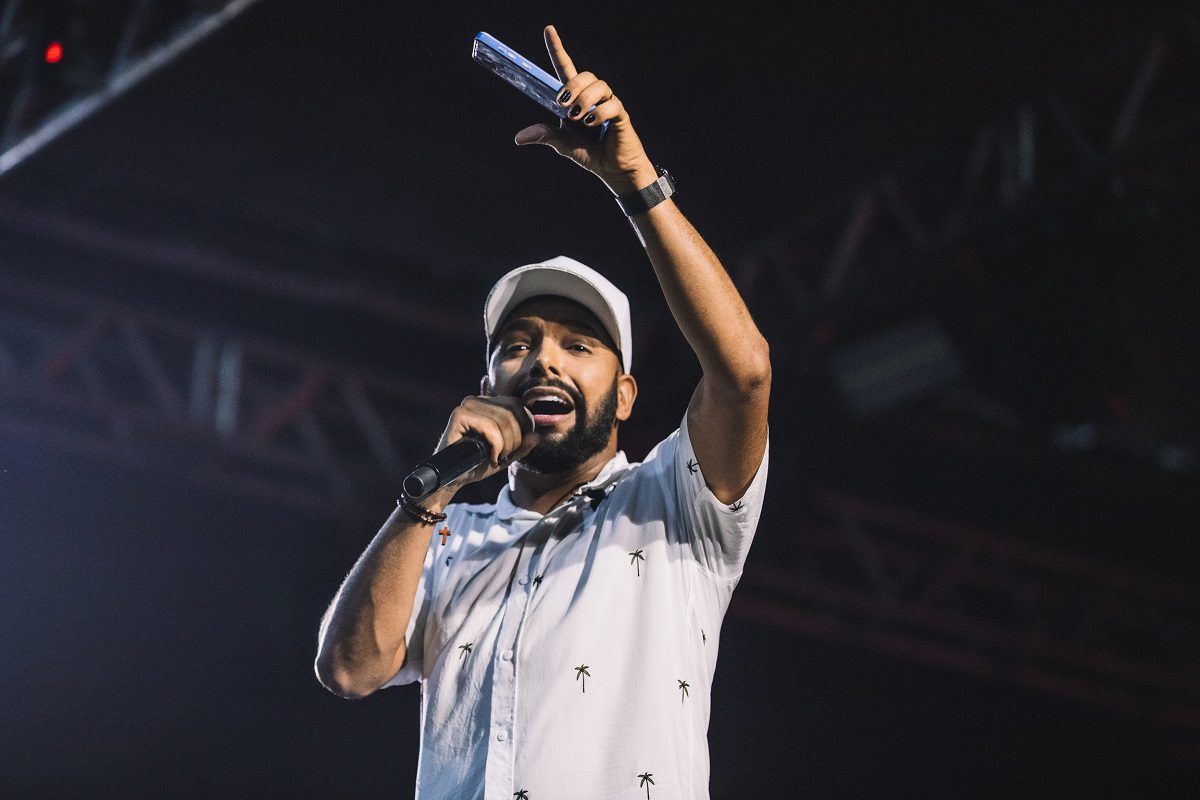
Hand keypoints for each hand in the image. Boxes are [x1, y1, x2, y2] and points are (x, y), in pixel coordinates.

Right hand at [434, 396, 539, 487]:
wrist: (454, 478)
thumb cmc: (478, 464)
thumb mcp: (507, 455)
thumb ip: (523, 446)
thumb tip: (537, 436)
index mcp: (489, 404)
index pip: (517, 405)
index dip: (525, 426)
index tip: (518, 447)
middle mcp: (477, 400)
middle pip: (512, 411)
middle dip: (516, 439)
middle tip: (506, 456)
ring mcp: (467, 405)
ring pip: (503, 420)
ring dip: (506, 445)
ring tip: (498, 458)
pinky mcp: (459, 415)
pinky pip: (489, 427)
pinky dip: (496, 445)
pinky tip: (490, 457)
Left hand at [514, 25, 658, 194]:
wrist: (614, 170)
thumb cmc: (589, 153)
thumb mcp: (563, 144)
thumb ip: (545, 136)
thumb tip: (519, 137)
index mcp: (575, 99)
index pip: (565, 68)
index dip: (557, 48)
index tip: (548, 29)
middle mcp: (591, 97)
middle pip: (584, 74)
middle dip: (572, 86)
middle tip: (563, 104)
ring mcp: (607, 104)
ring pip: (599, 85)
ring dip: (585, 98)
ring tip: (578, 117)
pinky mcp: (620, 115)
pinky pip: (611, 104)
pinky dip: (599, 114)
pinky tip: (592, 124)